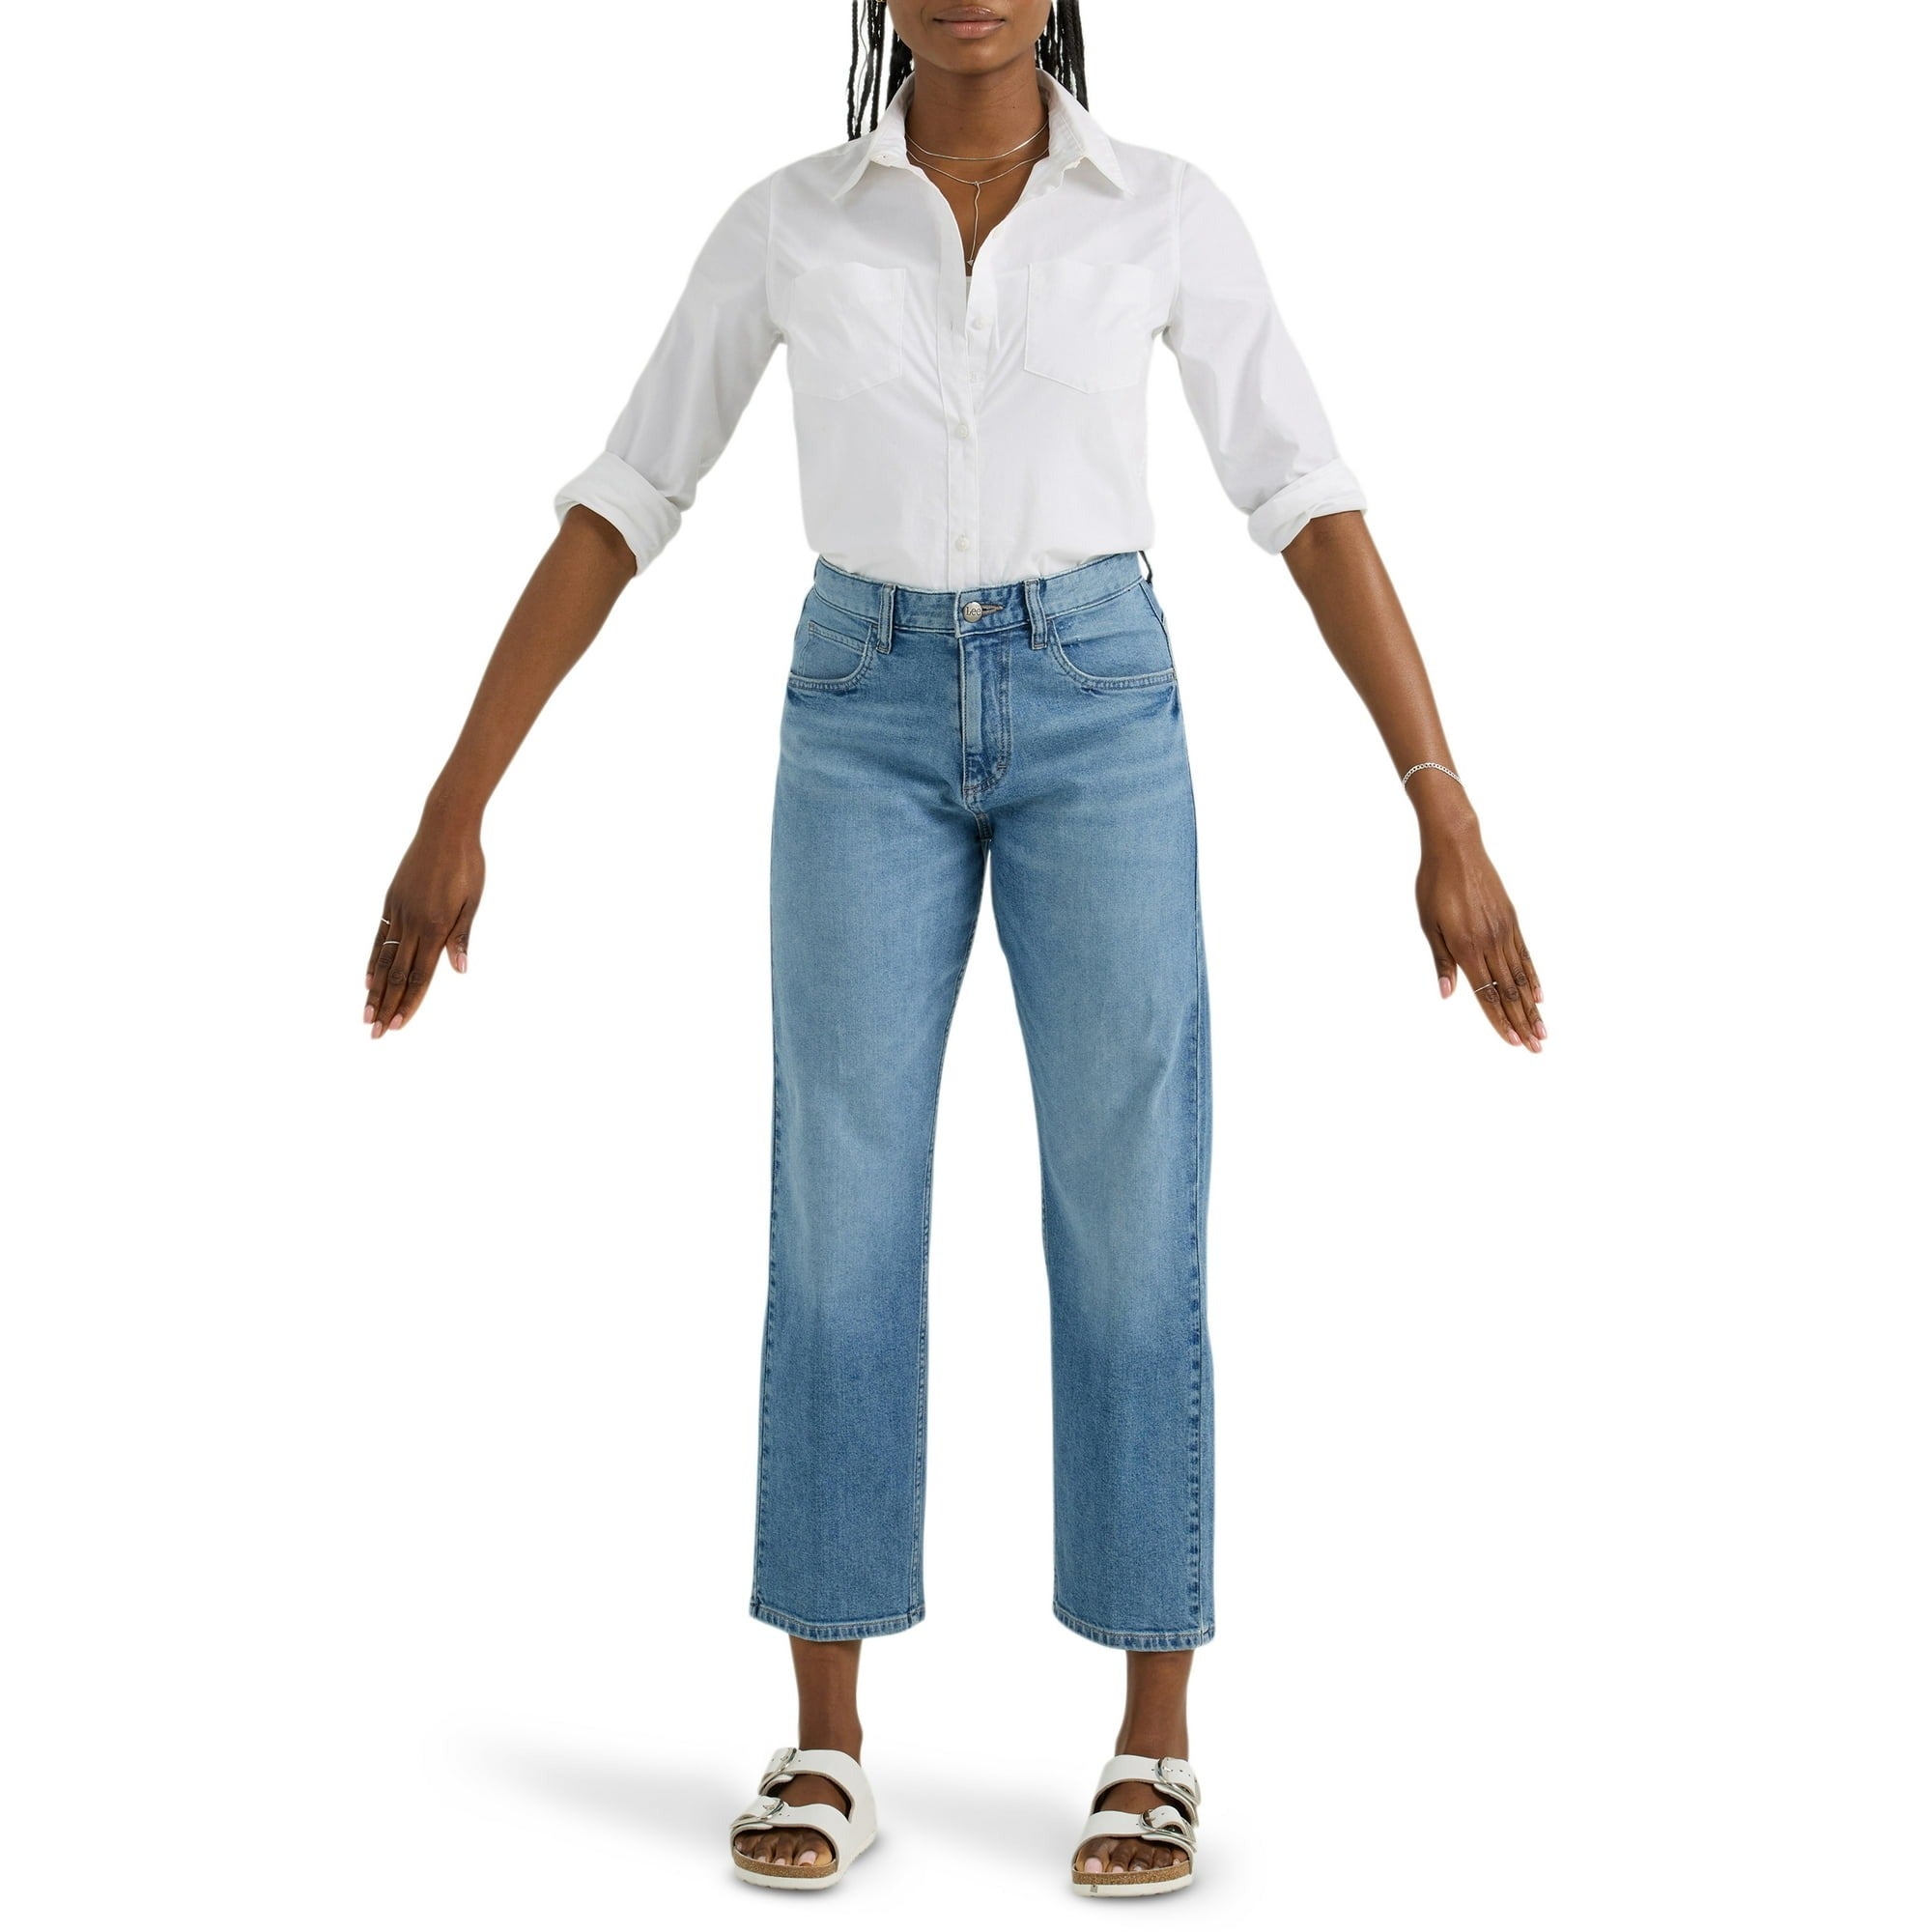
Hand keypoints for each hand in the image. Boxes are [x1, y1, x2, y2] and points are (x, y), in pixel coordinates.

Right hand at [364, 813, 484, 1038]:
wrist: (446, 827)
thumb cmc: (467, 864)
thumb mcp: (473, 901)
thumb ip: (461, 936)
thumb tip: (459, 970)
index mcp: (437, 925)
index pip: (420, 974)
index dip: (410, 1002)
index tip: (400, 1026)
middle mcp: (413, 922)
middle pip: (397, 974)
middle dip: (387, 1006)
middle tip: (376, 1034)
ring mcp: (398, 911)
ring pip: (383, 959)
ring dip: (374, 990)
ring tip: (366, 1015)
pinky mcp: (391, 901)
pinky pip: (378, 937)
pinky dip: (372, 960)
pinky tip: (367, 979)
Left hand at [1417, 830, 1544, 1051]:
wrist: (1456, 847)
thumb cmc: (1434, 885)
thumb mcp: (1429, 924)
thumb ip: (1442, 960)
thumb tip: (1447, 993)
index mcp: (1466, 947)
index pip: (1487, 993)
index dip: (1500, 1020)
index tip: (1513, 1042)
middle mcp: (1490, 942)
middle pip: (1510, 991)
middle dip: (1523, 1022)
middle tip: (1537, 1047)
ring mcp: (1504, 931)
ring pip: (1521, 977)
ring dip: (1532, 1006)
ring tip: (1543, 1030)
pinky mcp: (1511, 920)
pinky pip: (1525, 955)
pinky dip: (1533, 977)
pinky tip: (1540, 994)